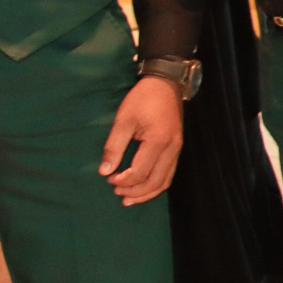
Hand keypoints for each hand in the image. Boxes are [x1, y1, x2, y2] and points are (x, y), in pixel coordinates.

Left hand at [100, 77, 184, 205]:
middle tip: (116, 192)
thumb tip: (105, 171)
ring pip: (165, 181)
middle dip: (135, 192)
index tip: (108, 178)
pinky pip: (169, 173)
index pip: (140, 172)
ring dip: (147, 193)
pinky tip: (144, 187)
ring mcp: (177, 149)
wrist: (166, 83)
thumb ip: (114, 146)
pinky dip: (156, 184)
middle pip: (155, 181)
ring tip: (129, 199)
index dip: (123, 180)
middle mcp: (172, 148)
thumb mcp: (123, 119)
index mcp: (157, 141)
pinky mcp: (177, 148)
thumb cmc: (142, 99)